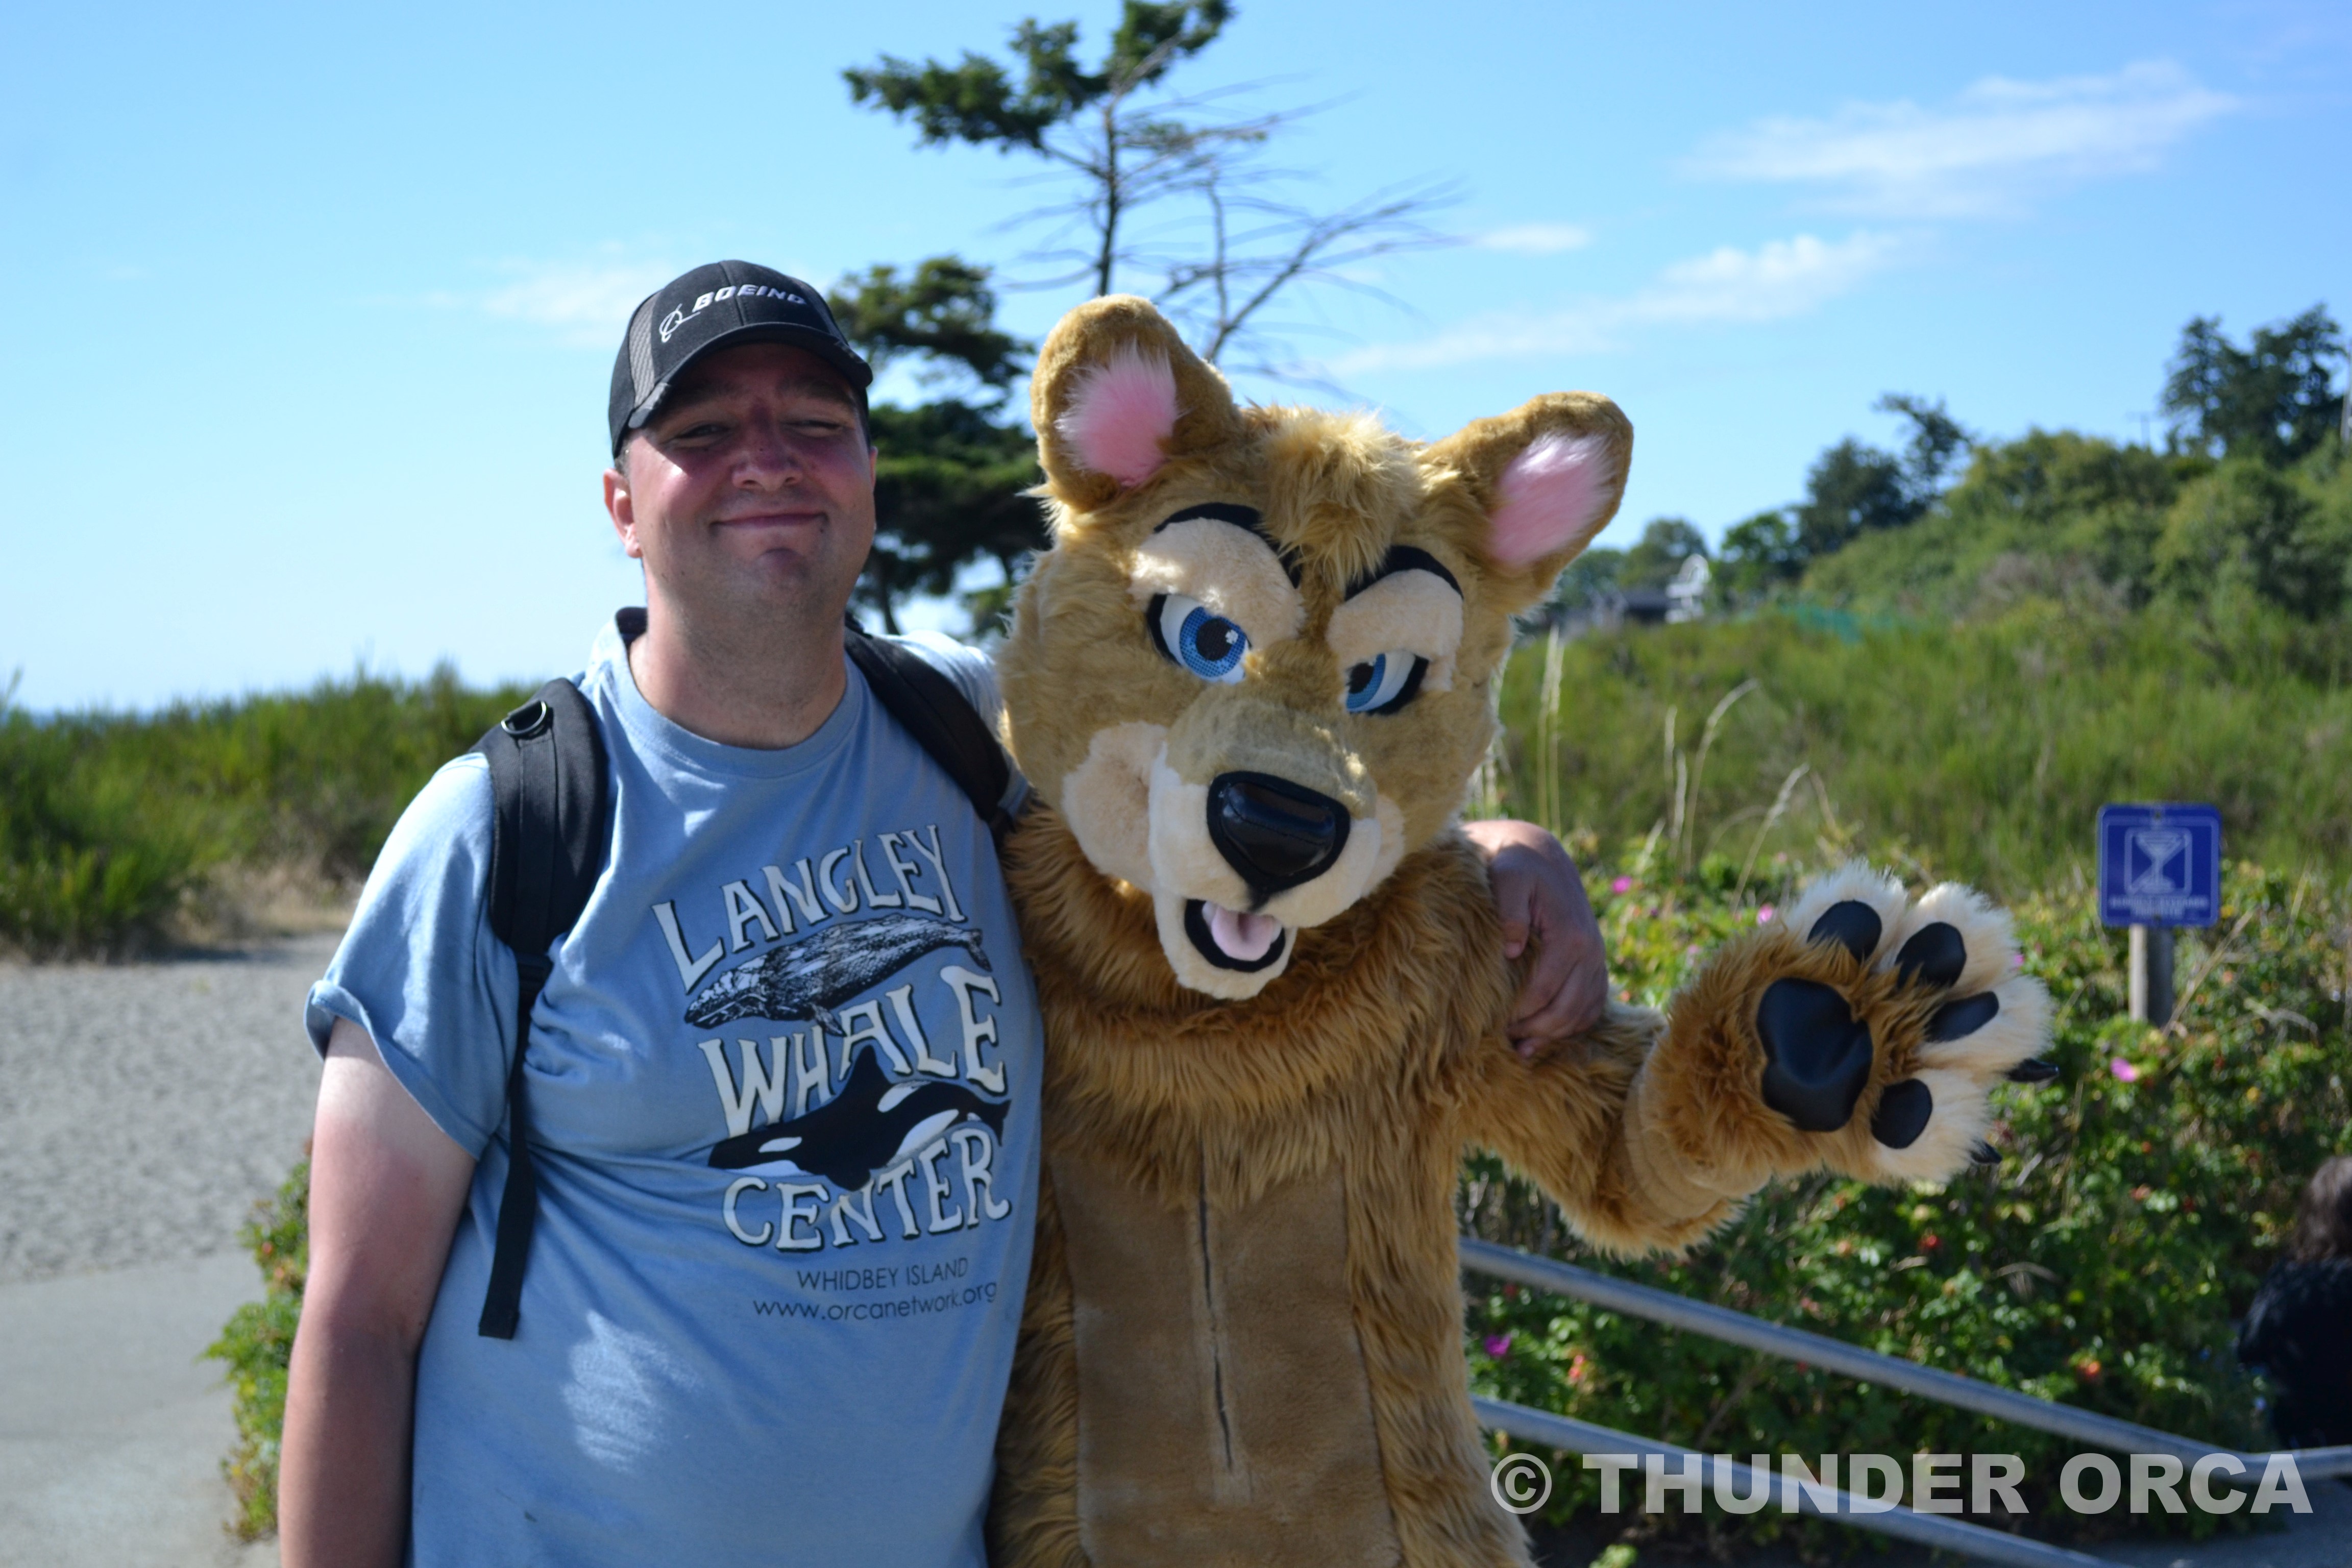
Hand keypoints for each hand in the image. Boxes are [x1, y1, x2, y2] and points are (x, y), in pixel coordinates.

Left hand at [1459, 819, 1608, 1049]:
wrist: (1541, 857)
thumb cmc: (1516, 868)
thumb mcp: (1508, 879)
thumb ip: (1508, 911)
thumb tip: (1511, 950)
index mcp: (1571, 938)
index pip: (1543, 992)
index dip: (1518, 1014)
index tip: (1492, 1025)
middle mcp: (1591, 953)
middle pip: (1565, 1010)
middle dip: (1535, 1030)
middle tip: (1503, 1040)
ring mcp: (1597, 960)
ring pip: (1582, 1013)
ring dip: (1553, 1034)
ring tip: (1522, 1047)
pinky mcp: (1595, 964)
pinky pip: (1592, 1005)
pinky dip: (1573, 1025)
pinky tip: (1547, 1036)